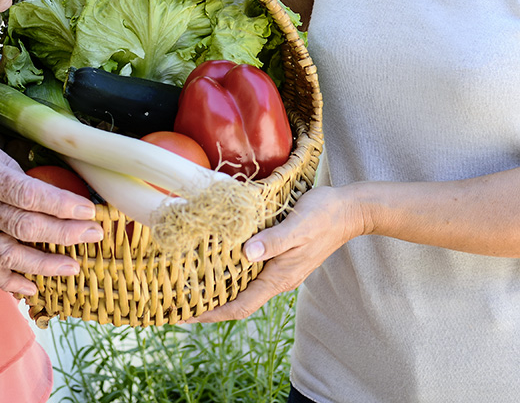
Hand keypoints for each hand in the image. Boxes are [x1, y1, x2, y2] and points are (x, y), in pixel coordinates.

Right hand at [0, 123, 102, 295]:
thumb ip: (11, 166)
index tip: (89, 210)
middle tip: (95, 235)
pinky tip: (33, 289)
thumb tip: (43, 187)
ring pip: (9, 254)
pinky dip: (9, 282)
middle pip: (26, 226)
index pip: (29, 194)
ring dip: (45, 264)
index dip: (62, 205)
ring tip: (75, 267)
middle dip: (66, 233)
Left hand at [185, 185, 367, 322]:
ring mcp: (279, 269)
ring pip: (242, 287)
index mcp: (279, 277)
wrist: (349, 210)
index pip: (241, 306)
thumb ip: (273, 241)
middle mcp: (277, 279)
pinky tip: (216, 262)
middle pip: (238, 301)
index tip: (187, 316)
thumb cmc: (323, 216)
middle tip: (178, 301)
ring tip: (189, 285)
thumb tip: (247, 253)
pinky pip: (249, 272)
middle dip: (209, 305)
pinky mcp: (279, 257)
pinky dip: (230, 271)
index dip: (213, 313)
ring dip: (218, 289)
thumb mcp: (298, 226)